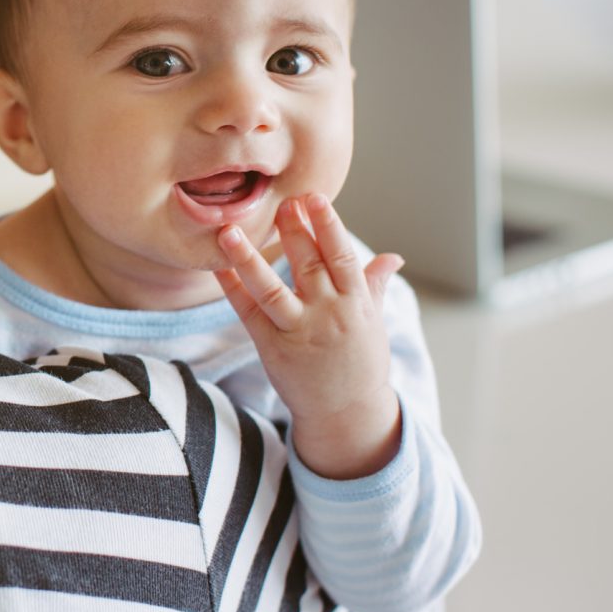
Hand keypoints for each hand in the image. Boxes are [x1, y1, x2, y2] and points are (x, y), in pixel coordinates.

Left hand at [213, 193, 403, 479]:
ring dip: (248, 259)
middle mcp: (328, 315)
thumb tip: (393, 257)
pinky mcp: (273, 348)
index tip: (313, 197)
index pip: (341, 256)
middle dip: (294, 232)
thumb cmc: (361, 363)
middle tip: (280, 202)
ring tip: (228, 231)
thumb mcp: (374, 322)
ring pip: (271, 290)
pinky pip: (249, 314)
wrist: (347, 414)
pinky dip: (233, 289)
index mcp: (357, 303)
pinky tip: (219, 267)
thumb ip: (374, 285)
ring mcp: (299, 332)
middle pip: (308, 265)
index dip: (327, 225)